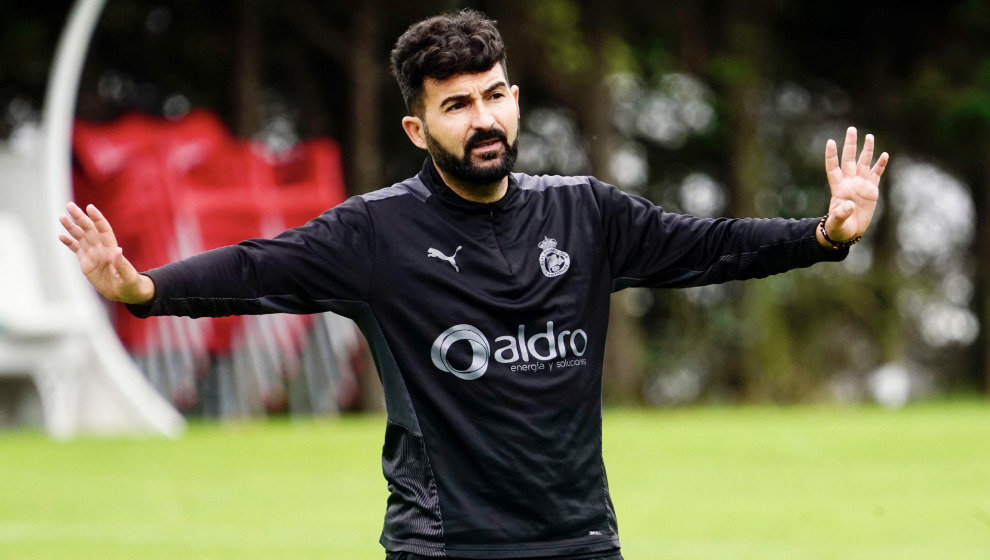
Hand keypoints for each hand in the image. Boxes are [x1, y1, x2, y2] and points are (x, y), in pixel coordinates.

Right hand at [58, 202, 154, 303]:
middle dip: (80, 217)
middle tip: (69, 205)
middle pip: (89, 229)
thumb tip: (118, 250)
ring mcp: (93, 255)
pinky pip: (76, 249)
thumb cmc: (130, 284)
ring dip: (71, 227)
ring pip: (80, 237)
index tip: (89, 207)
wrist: (124, 293)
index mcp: (111, 250)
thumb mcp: (128, 276)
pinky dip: (69, 242)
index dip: (97, 218)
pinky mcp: (86, 263)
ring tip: (61, 217)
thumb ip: (122, 264)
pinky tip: (61, 235)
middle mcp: (101, 249)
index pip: (103, 230)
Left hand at [822, 126, 888, 242]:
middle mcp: (849, 182)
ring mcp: (861, 184)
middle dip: (850, 145)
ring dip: (866, 150)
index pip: (833, 167)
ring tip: (868, 136)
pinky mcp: (871, 190)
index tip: (831, 141)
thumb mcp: (837, 222)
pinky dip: (880, 165)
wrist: (850, 231)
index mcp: (838, 188)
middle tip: (851, 129)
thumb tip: (849, 205)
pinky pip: (876, 174)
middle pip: (849, 159)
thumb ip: (841, 214)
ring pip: (864, 163)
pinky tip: (884, 155)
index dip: (831, 155)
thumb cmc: (839, 227)